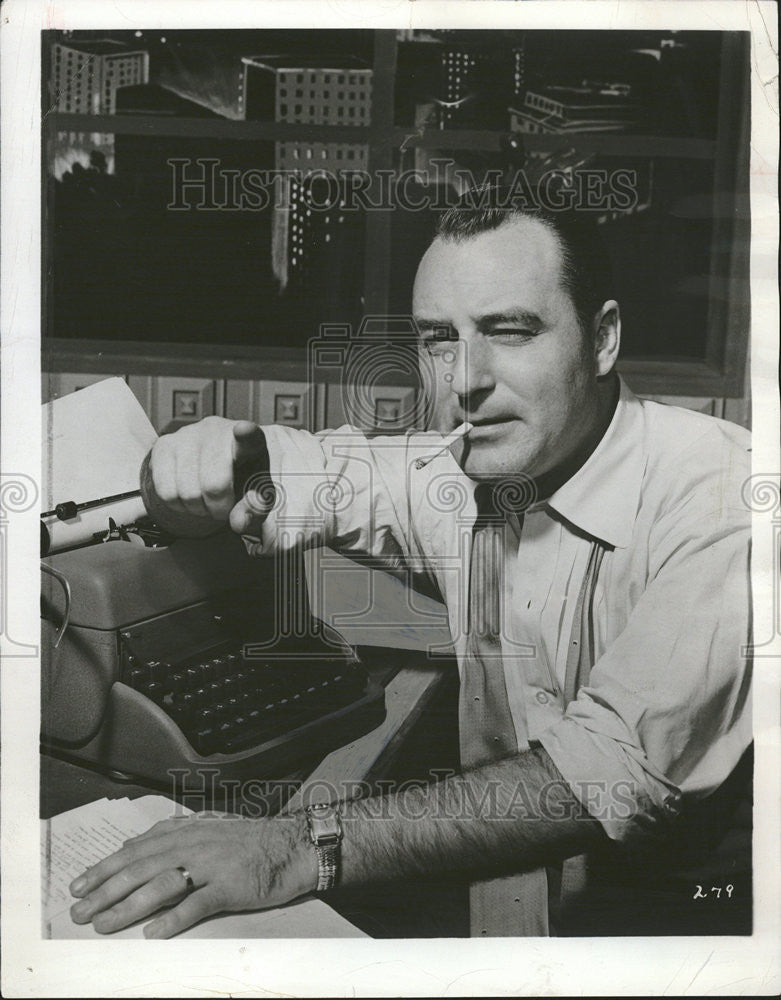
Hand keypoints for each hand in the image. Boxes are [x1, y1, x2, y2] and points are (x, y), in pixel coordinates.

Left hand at [68, 812, 316, 938]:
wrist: (293, 845)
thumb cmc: (252, 840)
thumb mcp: (210, 827)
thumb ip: (176, 834)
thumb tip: (138, 844)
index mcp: (187, 831)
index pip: (136, 850)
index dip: (105, 867)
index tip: (80, 885)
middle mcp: (194, 845)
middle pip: (141, 868)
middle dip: (105, 890)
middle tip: (80, 912)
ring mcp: (212, 865)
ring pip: (161, 885)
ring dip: (128, 906)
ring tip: (105, 925)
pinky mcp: (231, 886)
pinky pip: (197, 904)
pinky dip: (173, 919)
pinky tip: (154, 934)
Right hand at [144, 417, 272, 535]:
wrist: (213, 463)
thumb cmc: (241, 478)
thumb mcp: (256, 496)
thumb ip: (255, 509)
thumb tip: (238, 523)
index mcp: (250, 439)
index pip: (249, 436)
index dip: (246, 434)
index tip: (245, 430)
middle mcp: (217, 430)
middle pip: (214, 485)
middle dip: (219, 508)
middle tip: (222, 507)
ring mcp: (187, 435)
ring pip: (187, 493)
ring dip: (197, 509)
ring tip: (206, 499)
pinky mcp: (163, 445)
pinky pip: (166, 492)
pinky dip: (177, 505)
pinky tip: (188, 496)